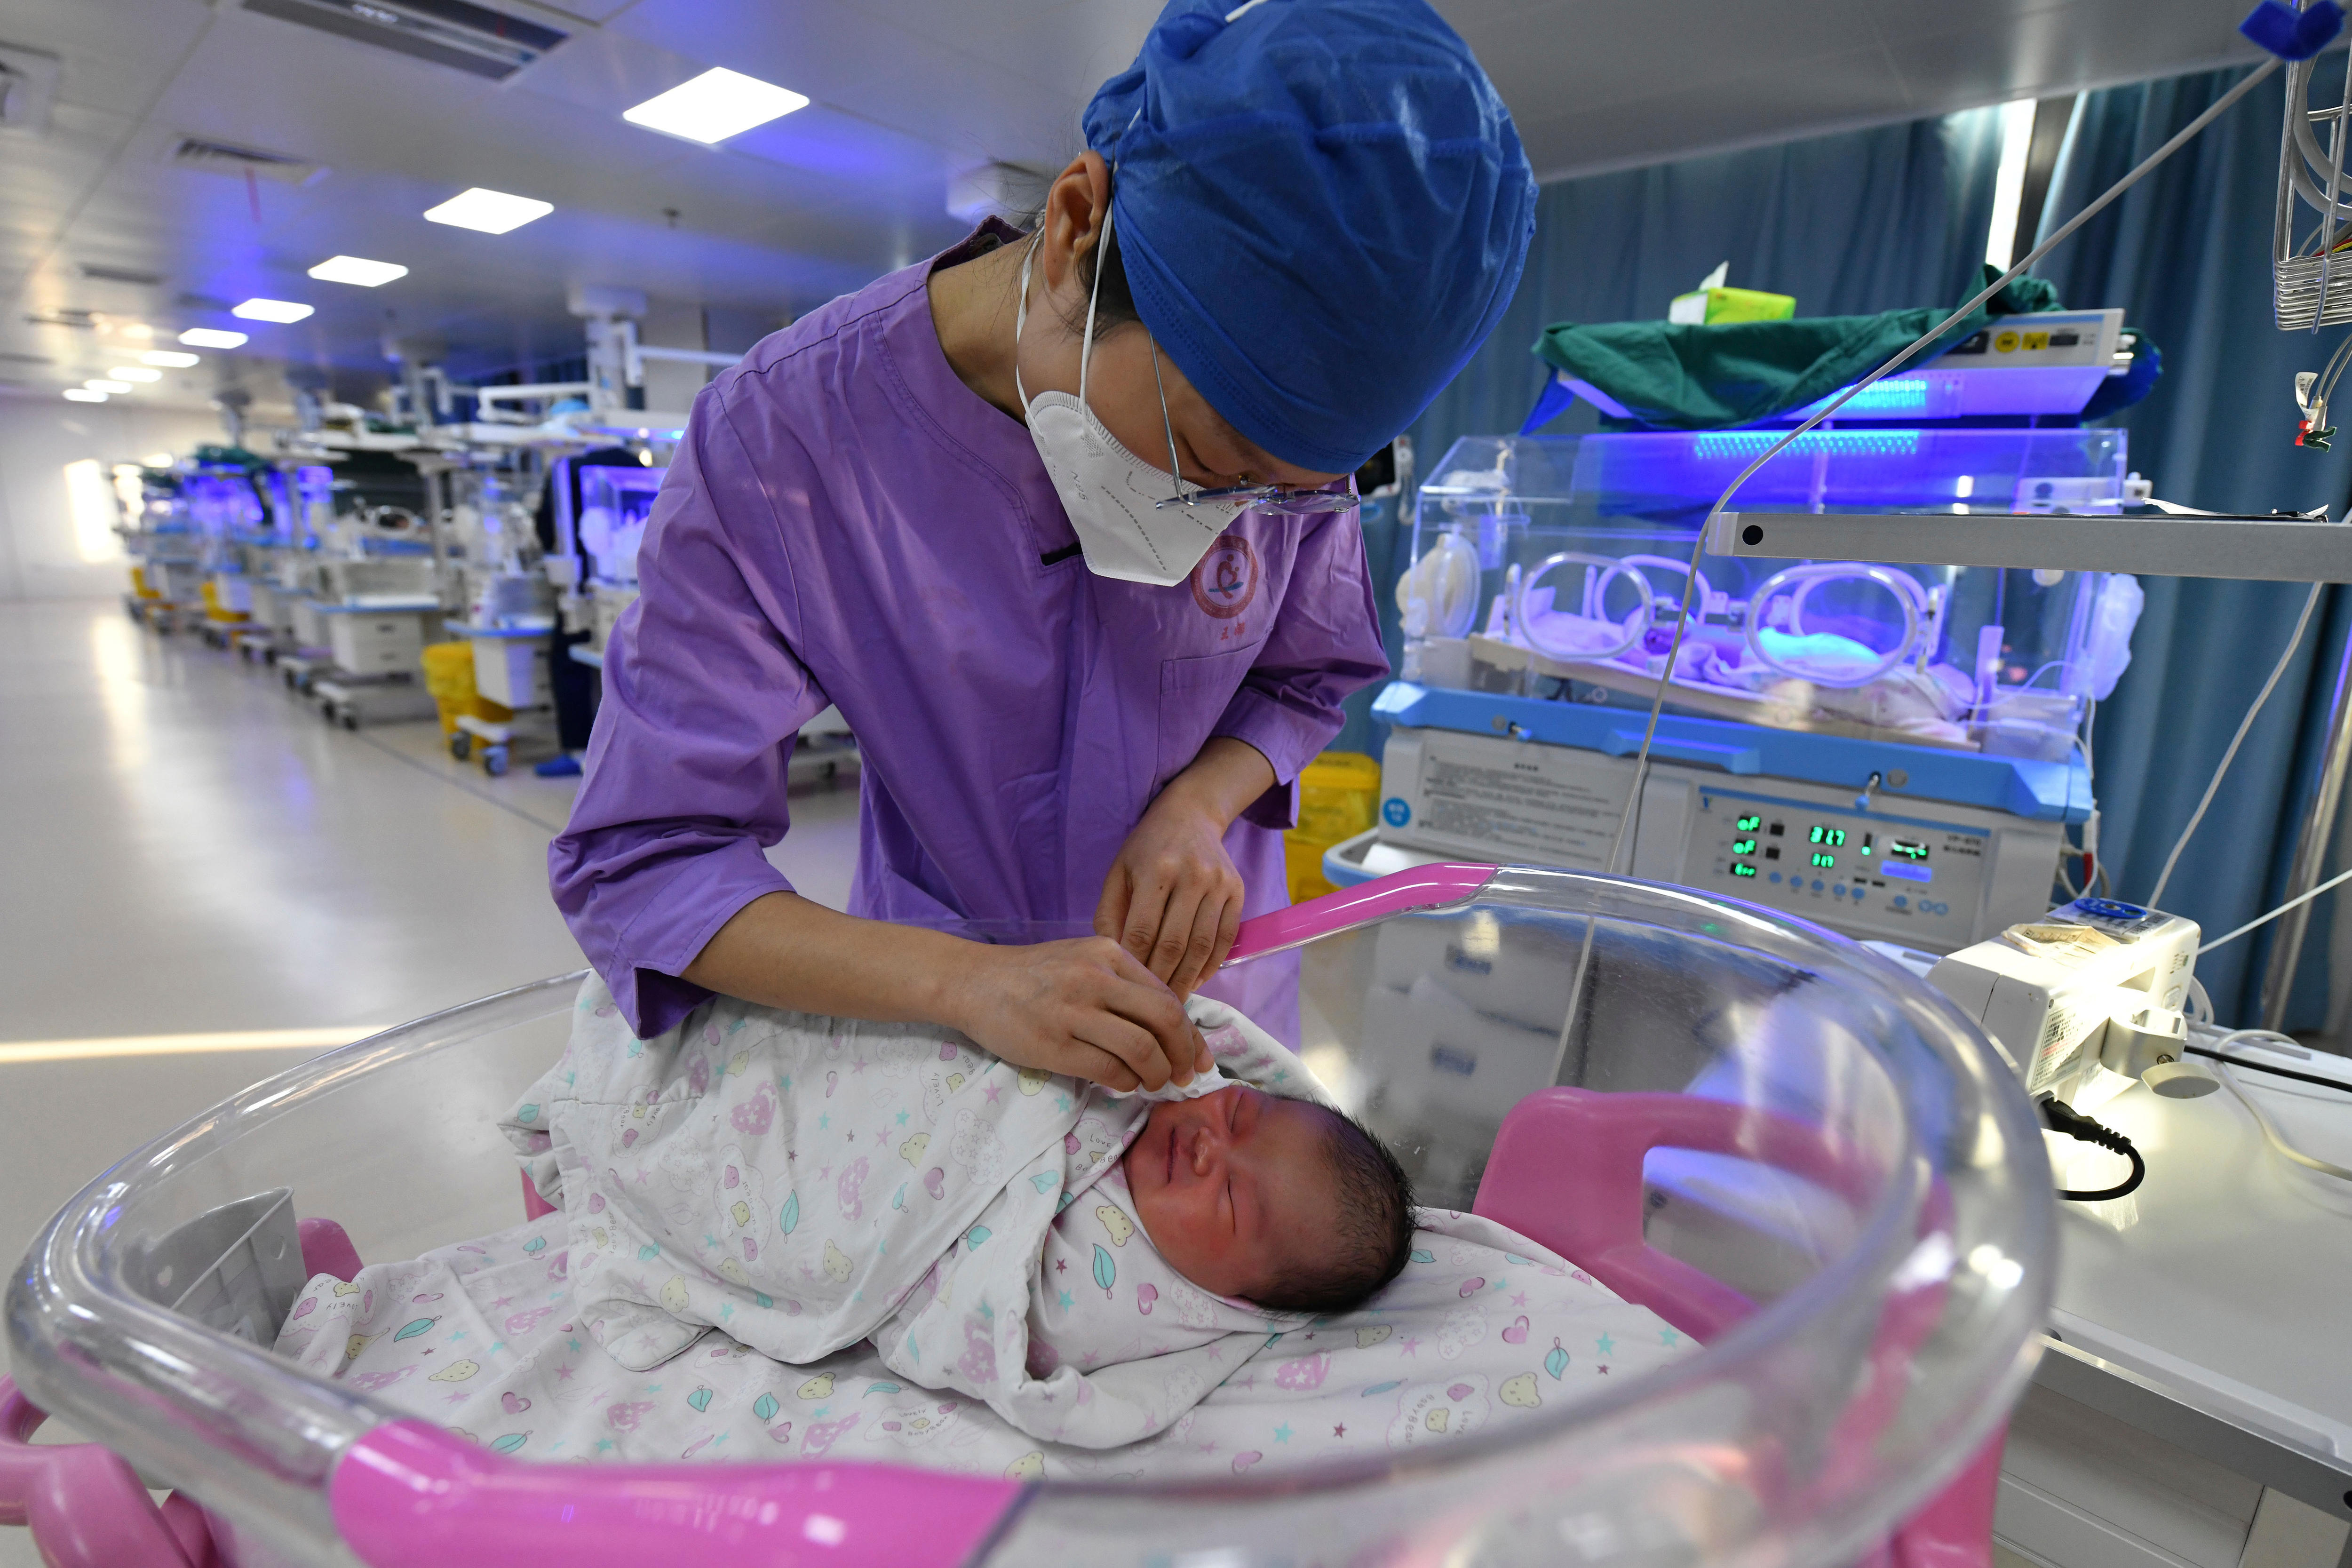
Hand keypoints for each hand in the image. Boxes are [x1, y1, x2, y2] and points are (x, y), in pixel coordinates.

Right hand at [942, 936, 1212, 1092]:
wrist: (974, 982)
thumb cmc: (1033, 976)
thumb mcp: (1083, 961)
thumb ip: (1123, 985)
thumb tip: (1170, 1028)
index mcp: (1109, 954)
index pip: (1167, 996)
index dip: (1190, 1033)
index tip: (1198, 1057)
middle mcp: (1096, 977)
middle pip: (1164, 1020)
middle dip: (1183, 1055)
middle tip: (1184, 1076)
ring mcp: (1074, 1011)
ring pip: (1141, 1049)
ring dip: (1156, 1074)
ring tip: (1153, 1083)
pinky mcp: (1054, 1044)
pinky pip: (1109, 1070)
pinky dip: (1126, 1083)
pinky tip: (1123, 1084)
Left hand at [1096, 785, 1247, 997]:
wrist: (1191, 813)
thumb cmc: (1146, 847)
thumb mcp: (1118, 871)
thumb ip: (1110, 913)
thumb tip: (1110, 959)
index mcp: (1155, 869)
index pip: (1143, 931)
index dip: (1135, 966)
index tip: (1126, 989)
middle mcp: (1191, 875)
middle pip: (1174, 944)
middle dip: (1160, 981)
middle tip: (1148, 1006)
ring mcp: (1218, 884)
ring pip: (1202, 946)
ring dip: (1187, 979)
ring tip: (1172, 1001)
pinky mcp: (1237, 891)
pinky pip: (1226, 938)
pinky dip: (1211, 965)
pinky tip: (1195, 980)